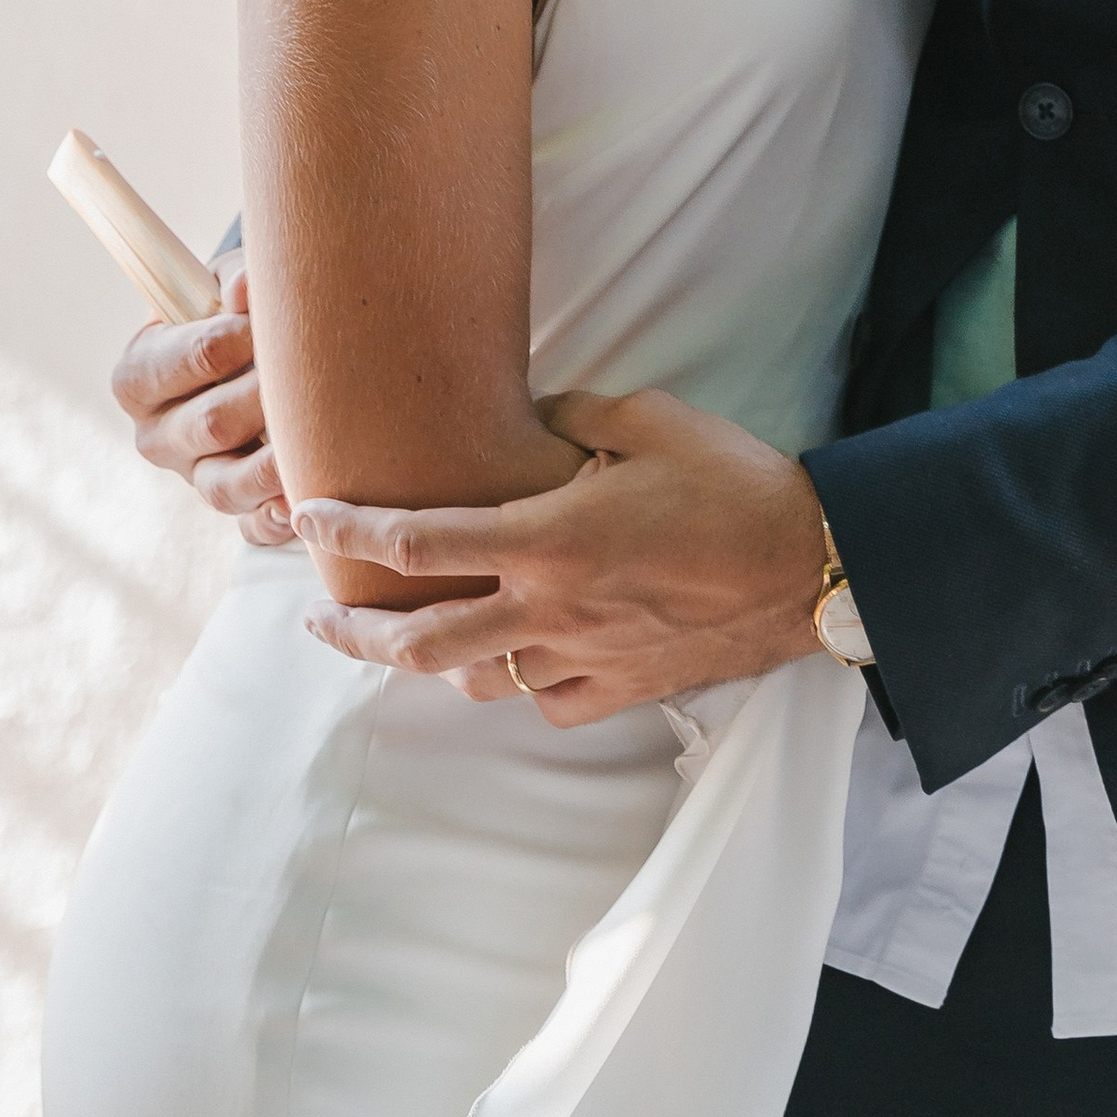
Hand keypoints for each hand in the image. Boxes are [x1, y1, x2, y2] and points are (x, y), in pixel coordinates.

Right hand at [109, 259, 293, 545]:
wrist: (248, 357)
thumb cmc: (232, 312)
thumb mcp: (225, 285)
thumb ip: (234, 281)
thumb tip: (245, 291)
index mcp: (139, 376)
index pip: (179, 362)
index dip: (227, 341)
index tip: (267, 322)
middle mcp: (158, 436)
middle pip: (210, 425)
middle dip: (263, 398)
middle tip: (311, 374)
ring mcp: (195, 478)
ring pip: (226, 487)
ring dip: (273, 464)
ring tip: (314, 442)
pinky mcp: (233, 510)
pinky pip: (252, 528)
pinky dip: (277, 521)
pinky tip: (304, 506)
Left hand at [294, 388, 828, 724]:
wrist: (808, 563)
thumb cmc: (731, 482)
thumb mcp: (647, 418)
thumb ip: (570, 415)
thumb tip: (530, 415)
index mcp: (547, 540)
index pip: (416, 542)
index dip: (350, 531)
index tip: (308, 518)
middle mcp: (550, 610)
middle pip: (420, 640)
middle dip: (354, 631)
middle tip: (317, 618)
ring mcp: (584, 658)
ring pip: (477, 679)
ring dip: (429, 662)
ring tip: (402, 645)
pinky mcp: (624, 688)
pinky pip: (546, 701)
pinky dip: (518, 685)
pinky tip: (513, 665)